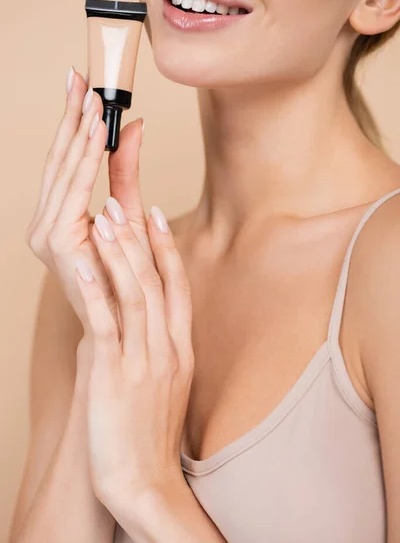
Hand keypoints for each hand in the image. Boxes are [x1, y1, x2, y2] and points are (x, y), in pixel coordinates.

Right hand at [26, 67, 147, 329]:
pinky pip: (75, 191)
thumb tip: (135, 125)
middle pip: (59, 160)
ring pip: (65, 170)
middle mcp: (45, 223)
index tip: (80, 86)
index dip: (72, 122)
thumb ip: (124, 169)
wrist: (122, 324)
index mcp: (57, 217)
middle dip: (71, 118)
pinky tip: (92, 131)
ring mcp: (47, 234)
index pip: (64, 161)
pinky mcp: (58, 242)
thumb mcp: (127, 211)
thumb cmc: (125, 272)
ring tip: (91, 99)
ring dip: (79, 132)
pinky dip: (85, 160)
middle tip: (82, 80)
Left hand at [74, 201, 193, 514]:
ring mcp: (144, 361)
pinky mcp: (116, 377)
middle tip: (124, 201)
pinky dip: (97, 289)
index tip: (156, 215)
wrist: (146, 480)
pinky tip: (86, 262)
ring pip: (136, 295)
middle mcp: (167, 348)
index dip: (166, 248)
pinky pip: (107, 325)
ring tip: (106, 218)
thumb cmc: (150, 432)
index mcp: (180, 347)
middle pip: (156, 282)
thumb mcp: (164, 382)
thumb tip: (142, 317)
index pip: (177, 286)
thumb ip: (157, 346)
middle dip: (139, 239)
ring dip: (120, 252)